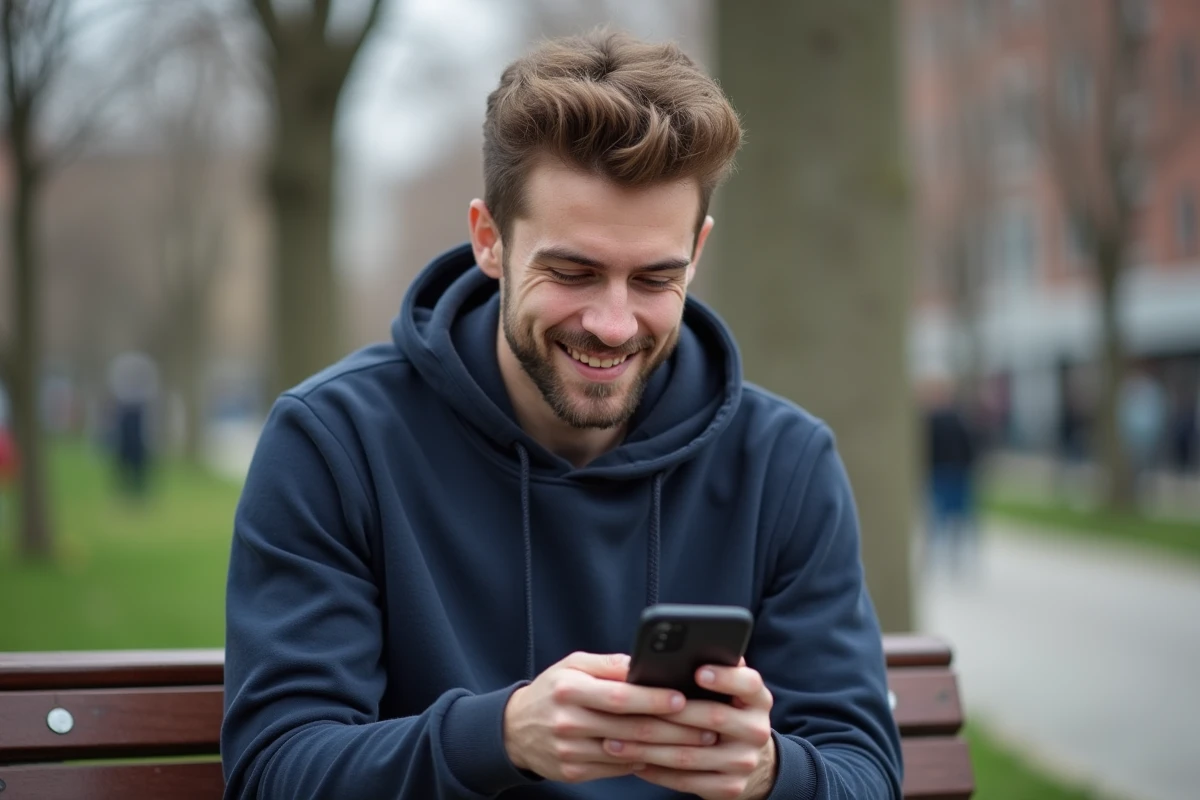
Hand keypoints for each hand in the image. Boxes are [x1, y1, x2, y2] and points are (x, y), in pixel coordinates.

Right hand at [503, 651, 719, 783]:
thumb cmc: (552, 691)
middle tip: (706, 727)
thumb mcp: (573, 666)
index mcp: (569, 690)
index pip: (619, 696)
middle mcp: (569, 722)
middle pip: (630, 728)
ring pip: (628, 753)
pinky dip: (644, 762)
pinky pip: (618, 769)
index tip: (682, 698)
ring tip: (697, 744)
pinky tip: (666, 755)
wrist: (513, 730)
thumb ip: (609, 665)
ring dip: (666, 750)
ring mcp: (570, 751)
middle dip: (673, 729)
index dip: (653, 699)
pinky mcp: (574, 773)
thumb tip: (645, 664)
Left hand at [601, 660, 776, 799]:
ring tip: (615, 739)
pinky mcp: (730, 788)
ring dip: (649, 748)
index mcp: (758, 700)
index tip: (698, 671)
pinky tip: (634, 761)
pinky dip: (656, 772)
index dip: (725, 677)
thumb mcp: (730, 690)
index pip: (749, 683)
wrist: (751, 761)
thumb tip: (688, 648)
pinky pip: (686, 781)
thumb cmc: (726, 712)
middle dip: (670, 713)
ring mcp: (744, 762)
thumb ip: (716, 669)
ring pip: (691, 755)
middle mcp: (757, 730)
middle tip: (633, 706)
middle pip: (713, 718)